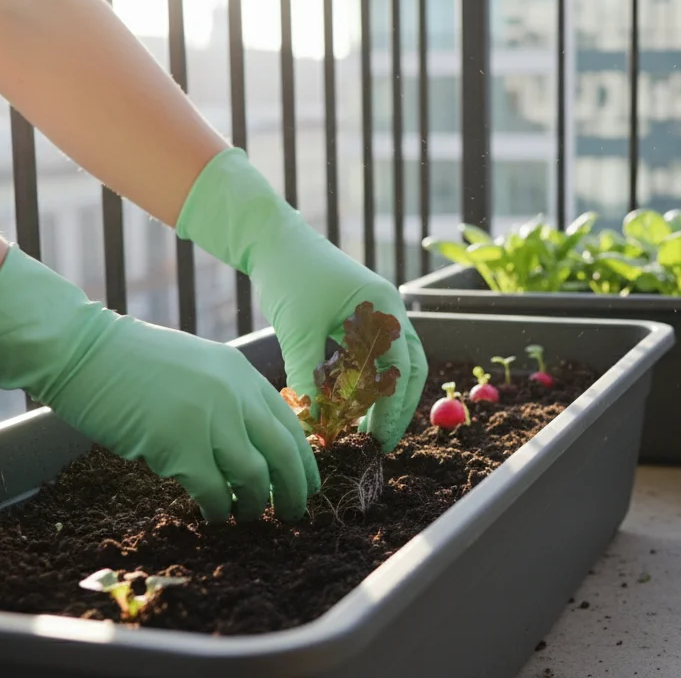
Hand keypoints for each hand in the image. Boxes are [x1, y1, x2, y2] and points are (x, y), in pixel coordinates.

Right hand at [0, 246, 318, 522]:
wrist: (84, 351)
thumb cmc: (133, 362)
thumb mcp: (199, 367)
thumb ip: (229, 397)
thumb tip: (249, 444)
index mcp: (243, 374)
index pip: (290, 424)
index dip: (303, 461)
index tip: (307, 486)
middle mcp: (235, 394)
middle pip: (284, 454)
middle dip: (293, 490)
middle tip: (293, 515)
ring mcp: (210, 418)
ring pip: (254, 477)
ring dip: (255, 505)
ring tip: (249, 519)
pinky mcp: (179, 444)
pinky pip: (212, 490)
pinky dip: (217, 509)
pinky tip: (213, 516)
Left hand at [176, 148, 427, 451]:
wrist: (272, 239)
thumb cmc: (289, 275)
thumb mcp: (298, 329)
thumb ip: (308, 374)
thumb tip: (313, 422)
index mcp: (384, 307)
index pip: (403, 367)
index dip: (395, 407)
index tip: (380, 437)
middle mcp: (387, 310)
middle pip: (408, 367)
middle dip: (397, 406)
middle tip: (379, 441)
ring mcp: (375, 312)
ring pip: (393, 362)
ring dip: (384, 395)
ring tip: (365, 427)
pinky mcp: (357, 317)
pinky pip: (372, 355)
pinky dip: (367, 380)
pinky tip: (351, 402)